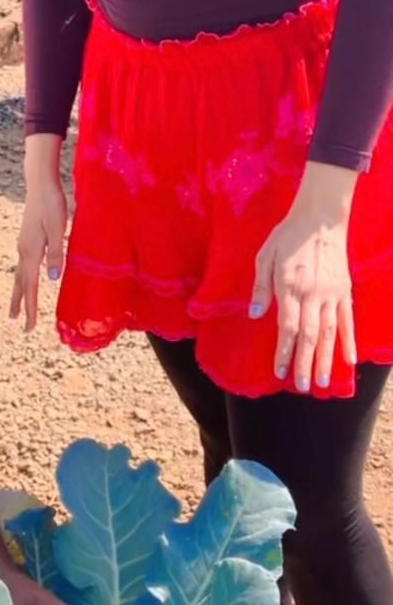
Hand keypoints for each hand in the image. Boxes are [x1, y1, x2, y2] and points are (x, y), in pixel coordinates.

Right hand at [10, 178, 67, 331]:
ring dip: (19, 291)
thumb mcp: (58, 229)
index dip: (30, 308)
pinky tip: (26, 277)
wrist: (39, 183)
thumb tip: (52, 279)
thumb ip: (56, 253)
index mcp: (30, 252)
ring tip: (16, 306)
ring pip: (19, 274)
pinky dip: (22, 278)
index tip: (28, 327)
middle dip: (19, 304)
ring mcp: (23, 243)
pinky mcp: (26, 237)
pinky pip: (22, 264)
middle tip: (16, 323)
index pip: (30, 286)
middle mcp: (23, 250)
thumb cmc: (52, 204)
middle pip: (20, 284)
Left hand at [250, 164, 356, 392]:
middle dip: (306, 363)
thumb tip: (255, 315)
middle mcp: (313, 294)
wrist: (321, 217)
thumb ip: (261, 288)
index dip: (284, 351)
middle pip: (310, 335)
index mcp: (291, 286)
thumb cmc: (288, 236)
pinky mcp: (344, 290)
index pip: (288, 327)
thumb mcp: (265, 257)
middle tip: (305, 386)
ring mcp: (331, 294)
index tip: (279, 371)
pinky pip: (347, 320)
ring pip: (330, 332)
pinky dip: (349, 340)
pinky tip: (350, 360)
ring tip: (324, 382)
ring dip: (327, 358)